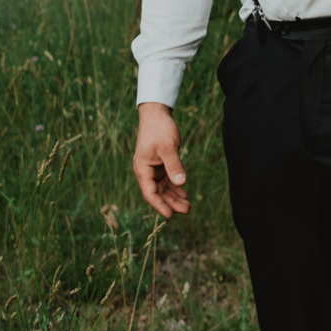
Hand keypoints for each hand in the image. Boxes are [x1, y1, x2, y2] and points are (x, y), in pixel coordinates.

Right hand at [133, 102, 189, 218]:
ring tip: (188, 206)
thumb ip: (174, 165)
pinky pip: (167, 180)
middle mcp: (146, 171)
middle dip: (171, 203)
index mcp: (143, 169)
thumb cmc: (159, 129)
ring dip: (174, 196)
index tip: (170, 215)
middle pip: (158, 193)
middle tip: (187, 211)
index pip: (150, 193)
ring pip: (163, 188)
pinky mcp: (160, 164)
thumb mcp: (168, 147)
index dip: (160, 205)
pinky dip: (175, 186)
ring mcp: (153, 168)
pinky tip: (184, 193)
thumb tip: (181, 183)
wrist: (157, 115)